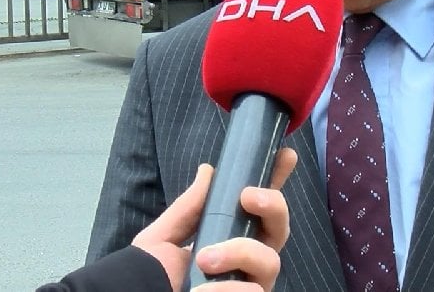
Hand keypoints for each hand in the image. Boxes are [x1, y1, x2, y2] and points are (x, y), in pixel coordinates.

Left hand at [130, 147, 297, 291]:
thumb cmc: (149, 276)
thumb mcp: (162, 237)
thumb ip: (188, 207)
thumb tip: (208, 170)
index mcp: (230, 240)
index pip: (261, 208)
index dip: (275, 180)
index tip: (285, 156)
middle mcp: (246, 262)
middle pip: (280, 228)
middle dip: (273, 205)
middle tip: (248, 197)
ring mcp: (250, 284)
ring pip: (271, 260)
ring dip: (239, 251)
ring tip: (204, 260)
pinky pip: (253, 290)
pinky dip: (225, 287)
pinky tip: (201, 290)